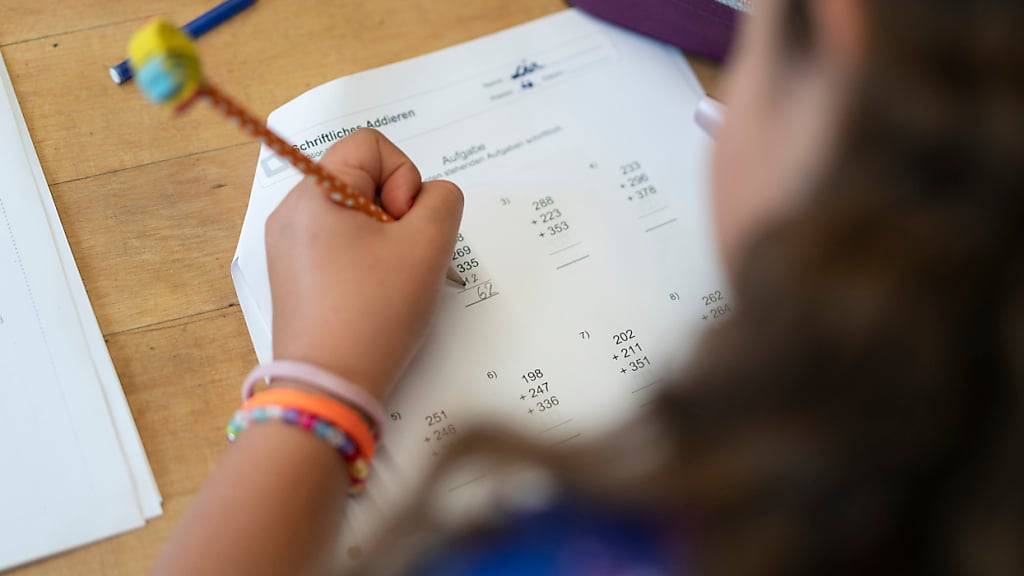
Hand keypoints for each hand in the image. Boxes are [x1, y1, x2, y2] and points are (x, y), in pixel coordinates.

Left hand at [265, 129, 463, 401]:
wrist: (329, 388)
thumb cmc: (375, 312)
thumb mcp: (427, 246)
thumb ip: (444, 201)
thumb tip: (429, 200)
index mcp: (314, 192)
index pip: (372, 144)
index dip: (404, 176)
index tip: (404, 225)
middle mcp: (292, 212)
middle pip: (364, 179)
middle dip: (399, 212)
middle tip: (403, 258)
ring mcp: (289, 248)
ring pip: (357, 216)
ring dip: (388, 240)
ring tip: (392, 282)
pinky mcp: (295, 279)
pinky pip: (342, 247)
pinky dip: (368, 262)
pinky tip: (376, 297)